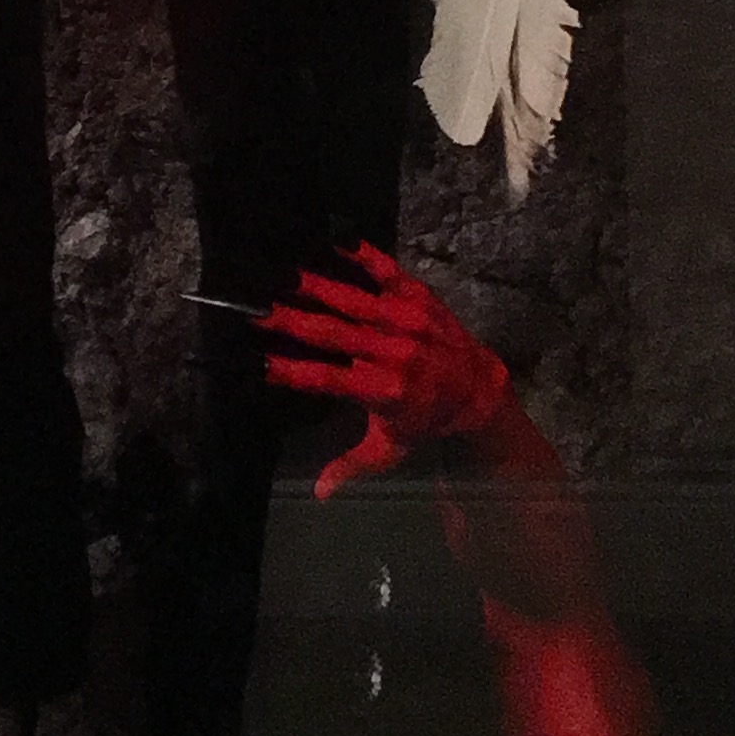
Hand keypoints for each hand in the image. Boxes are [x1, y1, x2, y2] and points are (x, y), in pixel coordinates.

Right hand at [263, 244, 514, 501]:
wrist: (476, 389)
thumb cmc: (424, 419)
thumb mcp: (390, 449)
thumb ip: (351, 466)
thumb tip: (318, 495)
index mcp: (382, 389)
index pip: (327, 379)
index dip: (292, 372)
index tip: (260, 363)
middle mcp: (393, 351)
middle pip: (333, 335)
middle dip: (292, 322)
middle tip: (258, 311)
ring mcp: (407, 319)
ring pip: (354, 300)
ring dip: (318, 287)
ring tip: (284, 276)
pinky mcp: (418, 297)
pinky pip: (389, 271)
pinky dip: (366, 256)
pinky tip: (339, 240)